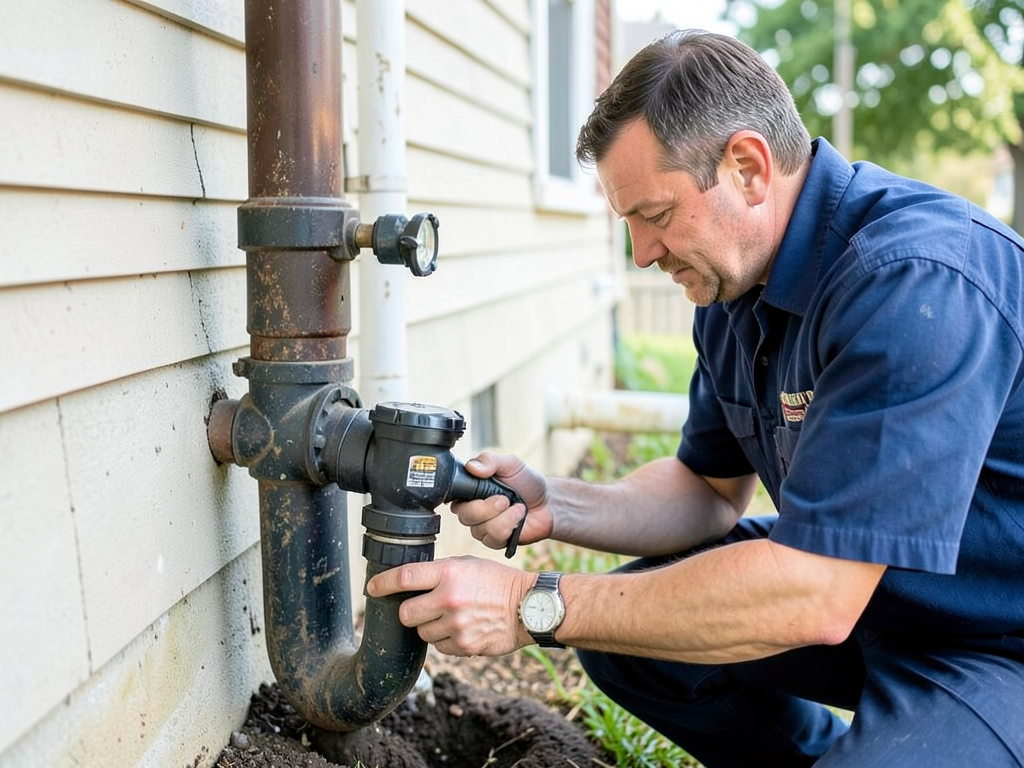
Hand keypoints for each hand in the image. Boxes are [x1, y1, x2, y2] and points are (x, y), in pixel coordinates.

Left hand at [366, 556, 535, 656]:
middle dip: (410, 612)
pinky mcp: (463, 646)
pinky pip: (439, 647)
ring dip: (430, 627)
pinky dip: (445, 640)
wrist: (528, 607)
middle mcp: (449, 598)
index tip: (372, 588)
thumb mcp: (468, 564)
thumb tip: (408, 581)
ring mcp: (456, 625)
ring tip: (451, 617)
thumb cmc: (497, 582)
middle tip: (423, 607)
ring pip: (421, 633)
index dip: (382, 583)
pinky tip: (462, 629)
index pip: (403, 578)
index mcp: (449, 573)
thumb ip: (439, 571)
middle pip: (405, 613)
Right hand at [450, 451, 553, 549]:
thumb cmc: (527, 482)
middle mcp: (472, 509)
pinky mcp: (495, 541)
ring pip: (478, 529)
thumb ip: (490, 460)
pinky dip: (508, 526)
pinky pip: (492, 538)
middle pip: (463, 515)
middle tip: (504, 499)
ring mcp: (482, 527)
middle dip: (485, 508)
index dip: (462, 495)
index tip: (480, 489)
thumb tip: (472, 466)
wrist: (548, 503)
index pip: (452, 495)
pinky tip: (519, 518)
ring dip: (502, 518)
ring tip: (518, 507)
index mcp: (471, 489)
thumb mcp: (510, 464)